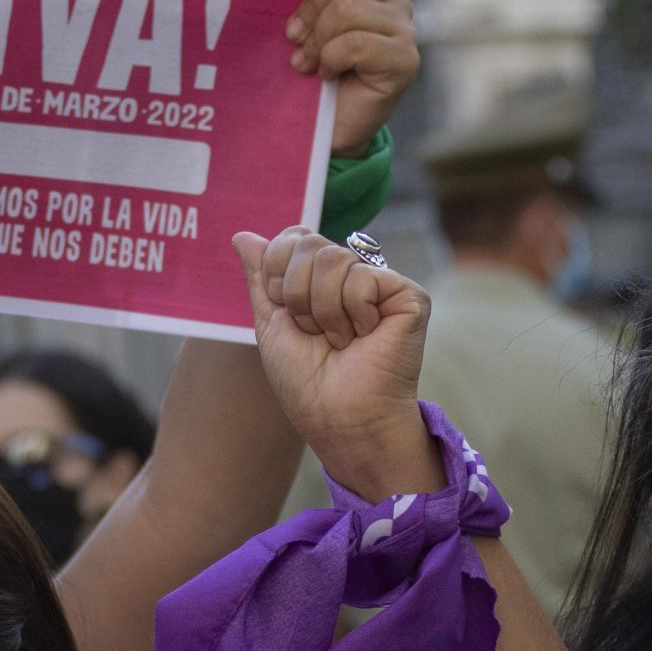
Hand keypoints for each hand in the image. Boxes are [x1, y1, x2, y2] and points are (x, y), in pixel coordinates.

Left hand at [232, 227, 438, 496]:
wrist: (337, 416)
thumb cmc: (306, 381)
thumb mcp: (271, 324)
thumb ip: (261, 277)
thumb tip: (243, 234)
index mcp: (322, 278)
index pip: (295, 236)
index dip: (279, 272)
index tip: (287, 313)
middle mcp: (354, 273)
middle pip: (310, 244)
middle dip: (297, 295)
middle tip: (316, 333)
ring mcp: (382, 282)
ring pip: (334, 260)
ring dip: (323, 311)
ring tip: (340, 340)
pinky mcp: (408, 295)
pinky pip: (362, 277)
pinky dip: (351, 314)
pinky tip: (365, 338)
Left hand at [278, 0, 416, 158]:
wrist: (330, 131)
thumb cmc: (310, 73)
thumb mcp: (303, 24)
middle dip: (309, 5)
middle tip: (292, 37)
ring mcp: (403, 27)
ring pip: (346, 9)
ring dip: (317, 40)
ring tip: (308, 64)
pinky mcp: (405, 59)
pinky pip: (354, 43)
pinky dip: (330, 61)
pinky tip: (328, 76)